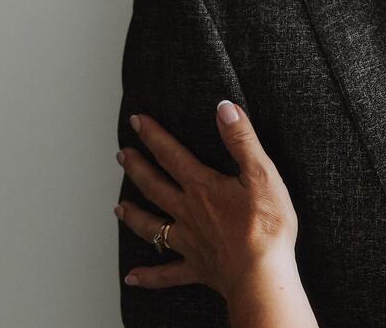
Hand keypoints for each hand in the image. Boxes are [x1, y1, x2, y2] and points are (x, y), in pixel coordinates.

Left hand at [116, 101, 312, 325]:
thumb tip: (224, 108)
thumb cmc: (266, 225)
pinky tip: (132, 277)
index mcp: (202, 188)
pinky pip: (167, 274)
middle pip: (154, 187)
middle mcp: (188, 213)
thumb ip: (241, 140)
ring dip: (134, 216)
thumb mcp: (261, 174)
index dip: (153, 136)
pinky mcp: (197, 268)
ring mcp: (190, 242)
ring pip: (152, 228)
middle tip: (122, 155)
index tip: (137, 121)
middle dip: (137, 168)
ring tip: (119, 208)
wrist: (261, 274)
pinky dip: (149, 276)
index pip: (171, 155)